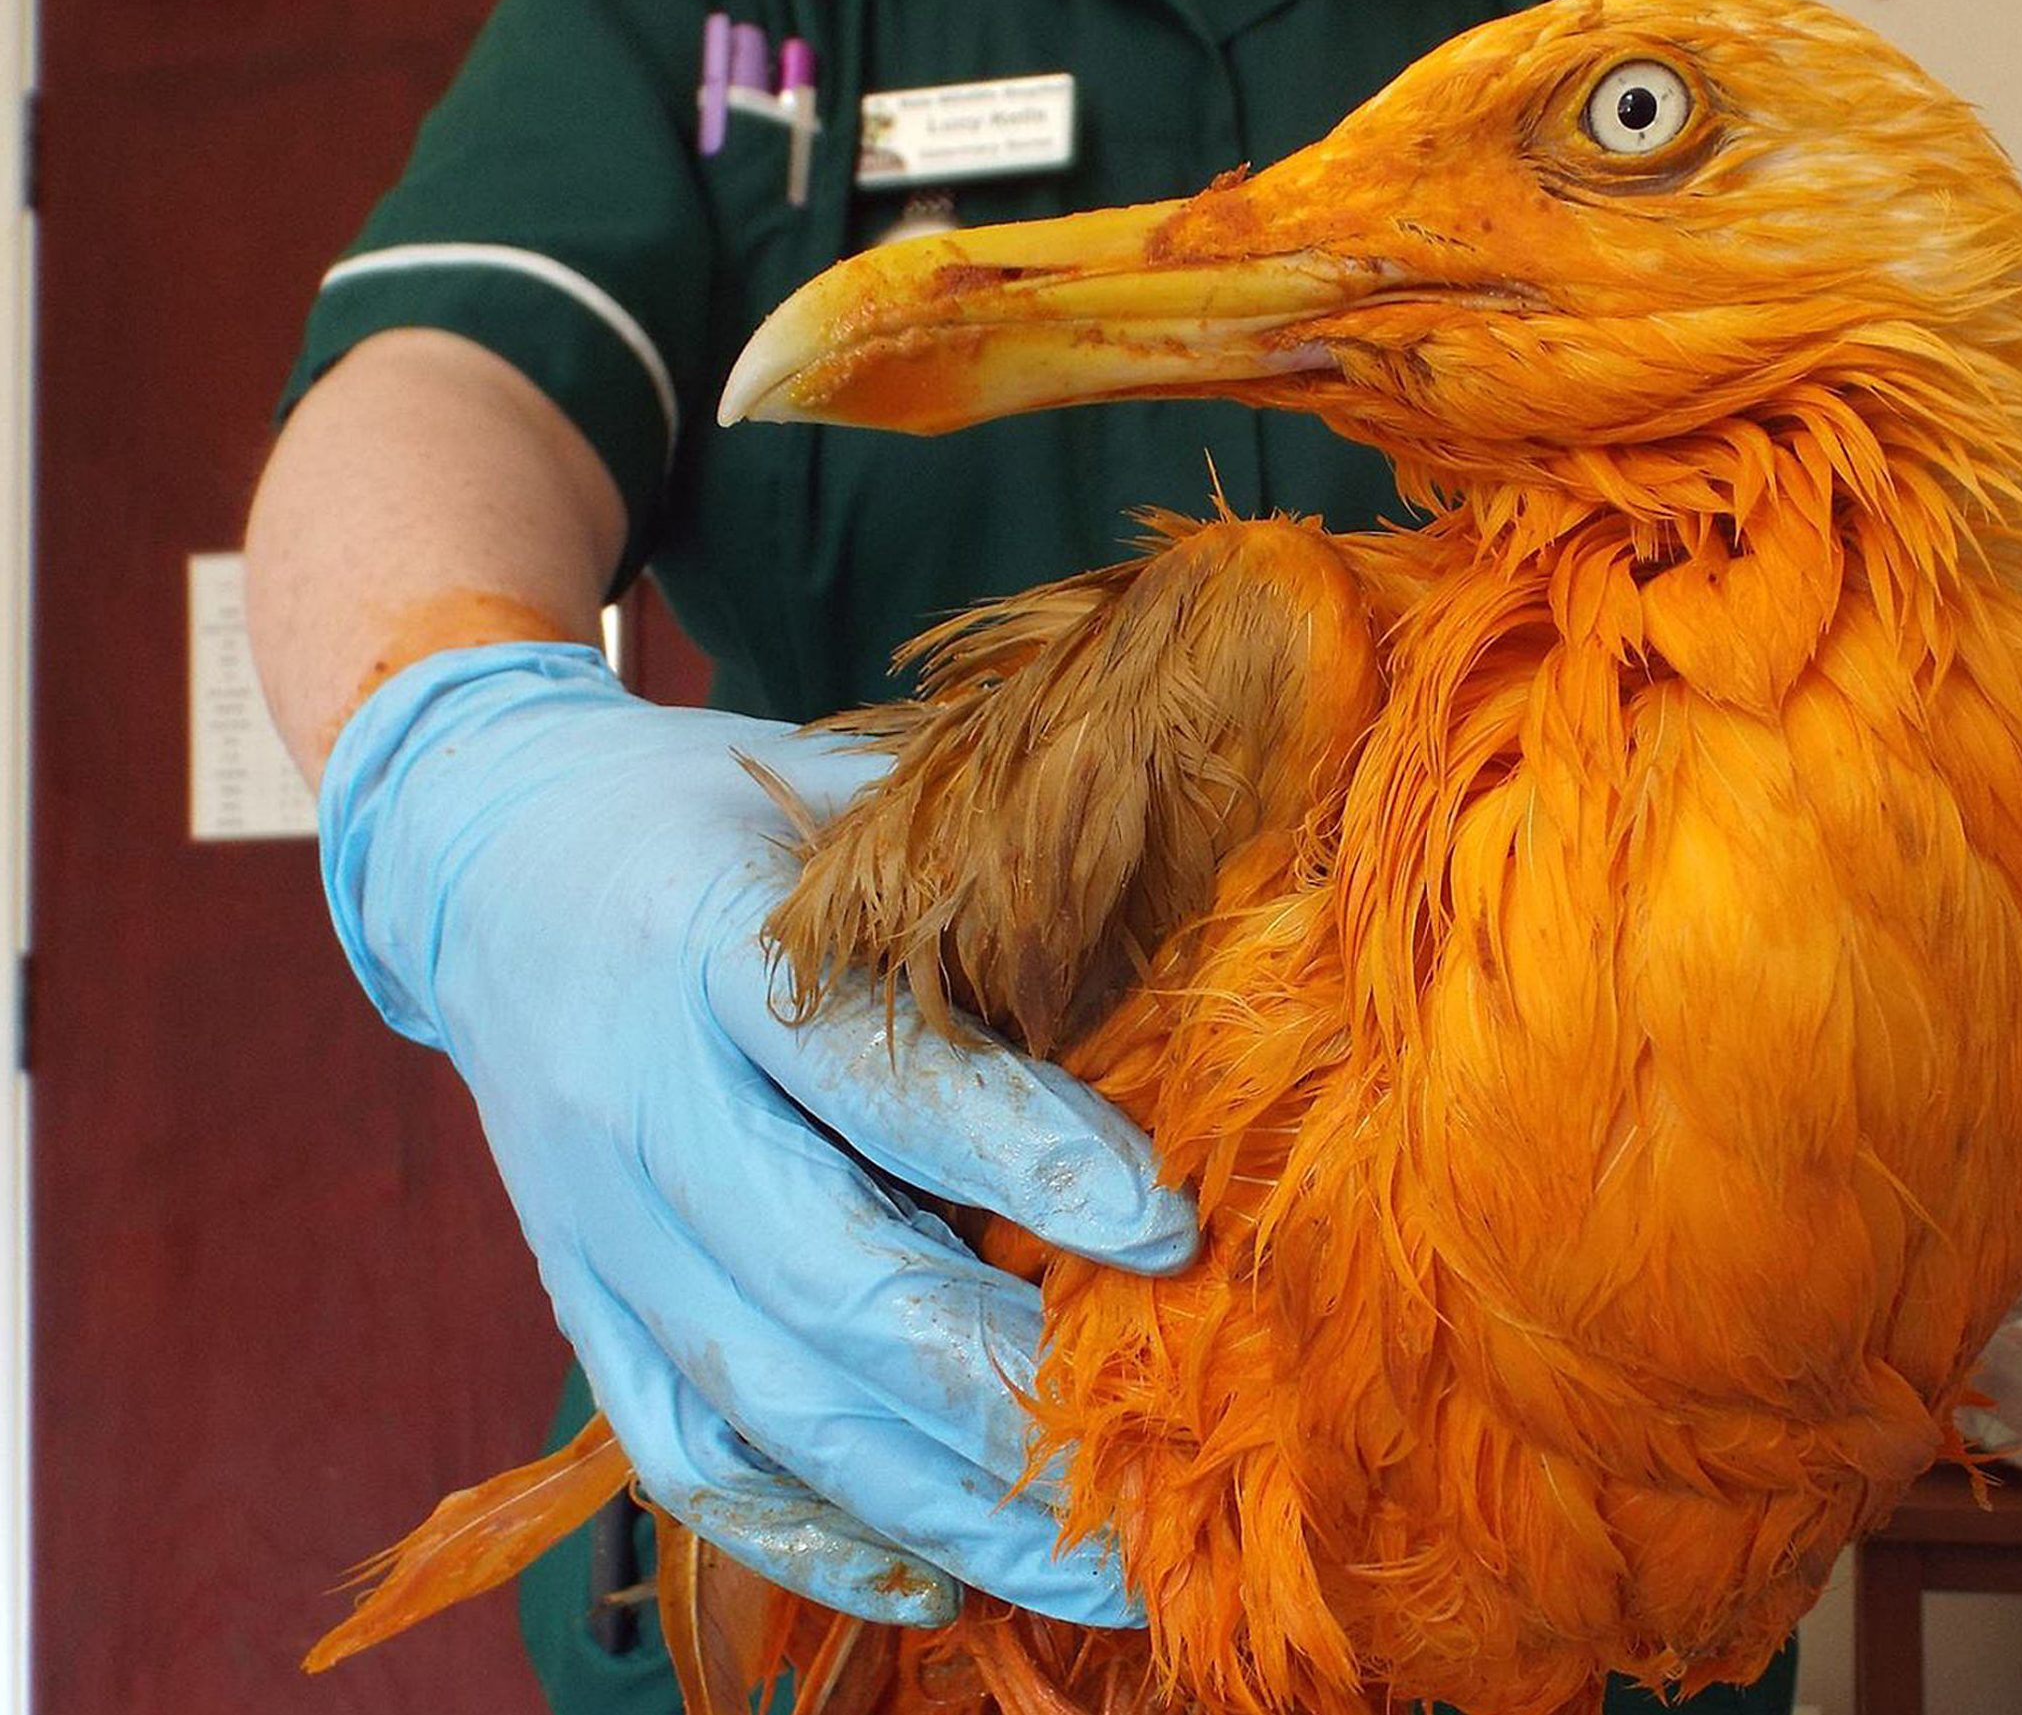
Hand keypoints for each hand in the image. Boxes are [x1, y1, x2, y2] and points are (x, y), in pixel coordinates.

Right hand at [318, 640, 1194, 1627]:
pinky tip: (933, 1584)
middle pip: (817, 1281)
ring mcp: (593, 1228)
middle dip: (999, 1390)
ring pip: (762, 1401)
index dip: (1018, 1152)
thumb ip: (977, 881)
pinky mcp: (581, 1308)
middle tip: (1157, 1476)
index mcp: (704, 945)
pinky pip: (681, 1457)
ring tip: (1097, 1577)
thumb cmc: (718, 817)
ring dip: (938, 1506)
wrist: (483, 862)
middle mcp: (635, 1102)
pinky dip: (806, 1538)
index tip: (1168, 1228)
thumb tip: (1180, 977)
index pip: (866, 1071)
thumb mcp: (840, 795)